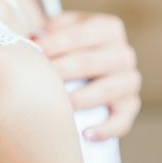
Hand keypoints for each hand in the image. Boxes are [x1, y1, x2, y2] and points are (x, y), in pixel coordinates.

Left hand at [34, 11, 140, 140]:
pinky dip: (107, 127)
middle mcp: (123, 53)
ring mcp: (129, 80)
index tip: (36, 48)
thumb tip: (32, 41)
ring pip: (111, 88)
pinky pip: (124, 119)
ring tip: (63, 103)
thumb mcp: (57, 30)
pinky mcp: (129, 105)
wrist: (77, 67)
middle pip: (96, 61)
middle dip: (67, 68)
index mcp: (109, 29)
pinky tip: (86, 134)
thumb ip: (46, 32)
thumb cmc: (62, 47)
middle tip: (42, 77)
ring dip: (86, 97)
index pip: (88, 32)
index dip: (61, 40)